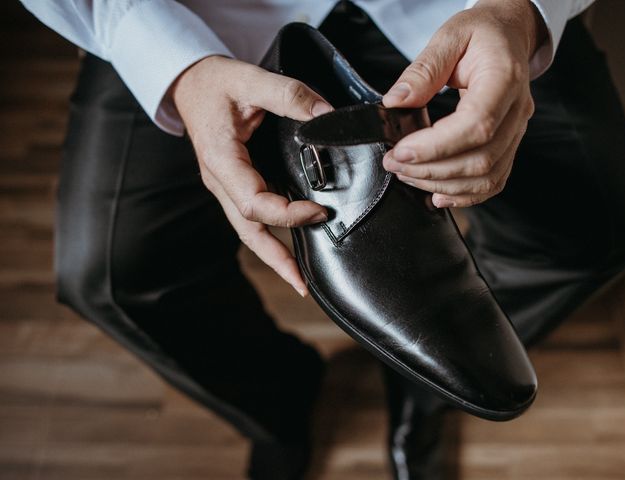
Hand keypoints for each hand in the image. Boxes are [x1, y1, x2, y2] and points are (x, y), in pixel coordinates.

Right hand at [172, 56, 332, 295]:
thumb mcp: (250, 79)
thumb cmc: (214, 82)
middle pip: (248, 231)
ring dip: (273, 253)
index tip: (319, 211)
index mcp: (221, 161)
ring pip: (248, 229)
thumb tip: (327, 116)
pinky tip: (289, 241)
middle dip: (276, 259)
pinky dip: (270, 233)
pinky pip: (250, 215)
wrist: (189, 83)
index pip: (254, 203)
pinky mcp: (232, 183)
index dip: (287, 214)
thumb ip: (289, 95)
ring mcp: (224, 185)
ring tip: (299, 276)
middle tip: (303, 284)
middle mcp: (220, 180)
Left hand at [382, 0, 546, 207]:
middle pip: (480, 158)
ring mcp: (516, 131)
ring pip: (486, 176)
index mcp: (504, 78)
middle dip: (431, 169)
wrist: (509, 35)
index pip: (476, 124)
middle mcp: (516, 110)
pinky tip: (438, 194)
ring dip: (442, 184)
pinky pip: (494, 181)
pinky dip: (465, 194)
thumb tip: (396, 101)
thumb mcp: (449, 37)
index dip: (436, 146)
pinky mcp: (509, 145)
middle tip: (394, 164)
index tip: (401, 151)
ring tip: (408, 175)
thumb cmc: (482, 34)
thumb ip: (422, 71)